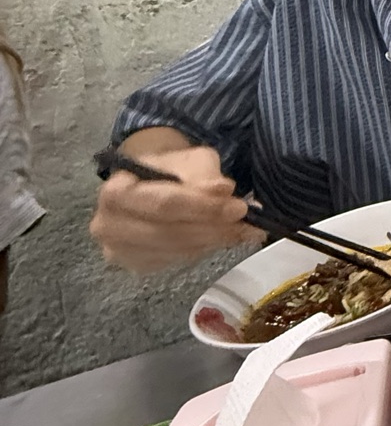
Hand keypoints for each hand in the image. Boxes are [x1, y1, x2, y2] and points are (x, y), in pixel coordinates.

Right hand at [90, 146, 256, 270]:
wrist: (149, 184)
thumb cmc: (169, 168)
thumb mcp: (189, 160)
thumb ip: (204, 174)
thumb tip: (223, 190)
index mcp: (115, 191)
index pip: (164, 204)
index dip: (203, 207)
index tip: (238, 207)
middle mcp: (108, 225)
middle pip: (168, 232)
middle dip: (212, 228)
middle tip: (247, 223)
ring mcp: (119, 250)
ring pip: (174, 250)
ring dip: (212, 242)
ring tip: (243, 231)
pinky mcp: (135, 265)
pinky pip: (174, 261)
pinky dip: (202, 251)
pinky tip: (221, 239)